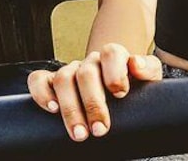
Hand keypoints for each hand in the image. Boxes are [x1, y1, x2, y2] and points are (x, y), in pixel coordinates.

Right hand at [27, 43, 161, 140]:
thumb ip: (148, 68)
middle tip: (100, 130)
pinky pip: (38, 79)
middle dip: (93, 104)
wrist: (118, 97)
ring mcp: (70, 71)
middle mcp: (91, 62)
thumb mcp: (148, 79)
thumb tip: (135, 64)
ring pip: (63, 78)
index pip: (111, 53)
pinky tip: (51, 109)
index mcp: (114, 57)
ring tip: (79, 134)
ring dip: (71, 108)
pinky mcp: (51, 81)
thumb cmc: (134, 89)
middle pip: (86, 73)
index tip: (121, 94)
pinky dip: (41, 93)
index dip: (115, 72)